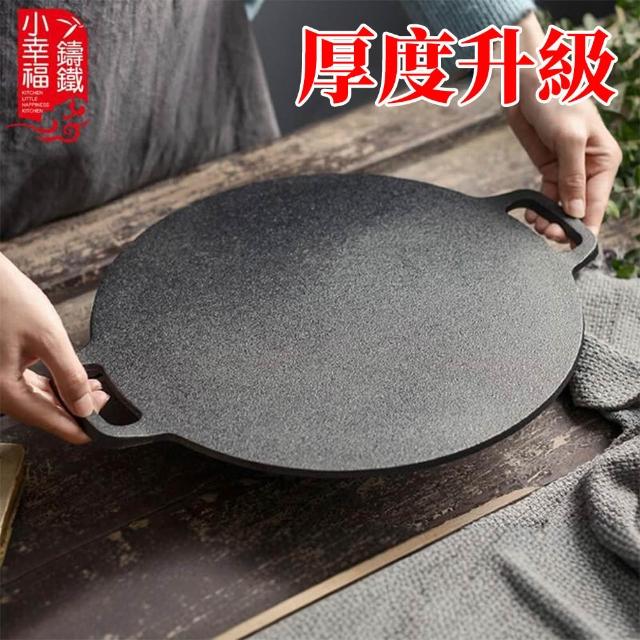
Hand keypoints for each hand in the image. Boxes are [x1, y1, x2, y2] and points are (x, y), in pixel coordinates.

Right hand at [0, 253, 107, 442]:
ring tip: (95, 388)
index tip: (103, 430)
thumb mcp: (49, 339)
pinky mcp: (1, 368)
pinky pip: (31, 386)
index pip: (51, 422)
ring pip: (39, 400)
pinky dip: (53, 384)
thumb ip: (70, 376)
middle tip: (105, 398)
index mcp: (5, 392)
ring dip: (67, 396)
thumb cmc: (8, 301)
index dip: (81, 427)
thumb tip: (85, 408)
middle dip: (77, 408)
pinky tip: (72, 378)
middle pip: (45, 413)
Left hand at [506, 13, 621, 241]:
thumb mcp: (568, 137)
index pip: (596, 203)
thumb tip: (576, 210)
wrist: (528, 82)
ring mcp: (568, 169)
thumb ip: (573, 175)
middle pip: (579, 208)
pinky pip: (547, 195)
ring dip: (550, 219)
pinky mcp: (549, 167)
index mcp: (603, 161)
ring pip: (562, 206)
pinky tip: (530, 216)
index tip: (570, 243)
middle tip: (546, 234)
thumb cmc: (556, 98)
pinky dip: (539, 208)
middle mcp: (588, 169)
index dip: (584, 226)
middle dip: (564, 225)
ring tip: (536, 227)